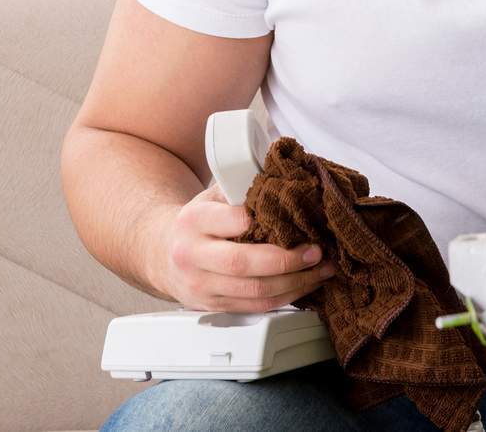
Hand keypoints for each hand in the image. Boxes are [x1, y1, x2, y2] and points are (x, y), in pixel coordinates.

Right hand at [152, 182, 334, 311]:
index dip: (262, 222)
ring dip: (295, 283)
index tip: (291, 219)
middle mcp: (193, 255)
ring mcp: (201, 286)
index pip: (229, 221)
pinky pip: (256, 307)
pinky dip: (286, 298)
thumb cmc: (198, 222)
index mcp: (193, 221)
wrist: (164, 253)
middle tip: (316, 251)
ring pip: (254, 292)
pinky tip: (304, 285)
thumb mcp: (211, 196)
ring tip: (321, 270)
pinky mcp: (214, 306)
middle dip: (287, 260)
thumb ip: (240, 188)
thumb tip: (285, 179)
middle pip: (243, 264)